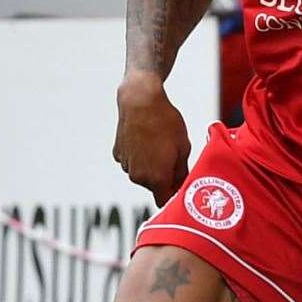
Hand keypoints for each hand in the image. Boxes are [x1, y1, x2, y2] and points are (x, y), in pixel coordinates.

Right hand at [113, 72, 190, 202]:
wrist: (140, 100)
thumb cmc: (166, 122)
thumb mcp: (183, 147)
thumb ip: (182, 172)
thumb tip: (182, 186)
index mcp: (157, 178)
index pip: (164, 201)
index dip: (174, 196)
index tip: (181, 187)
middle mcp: (138, 177)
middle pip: (153, 187)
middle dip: (163, 178)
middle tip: (172, 157)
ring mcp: (127, 165)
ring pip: (142, 174)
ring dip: (150, 166)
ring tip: (158, 144)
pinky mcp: (118, 154)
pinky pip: (132, 162)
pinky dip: (139, 156)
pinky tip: (146, 139)